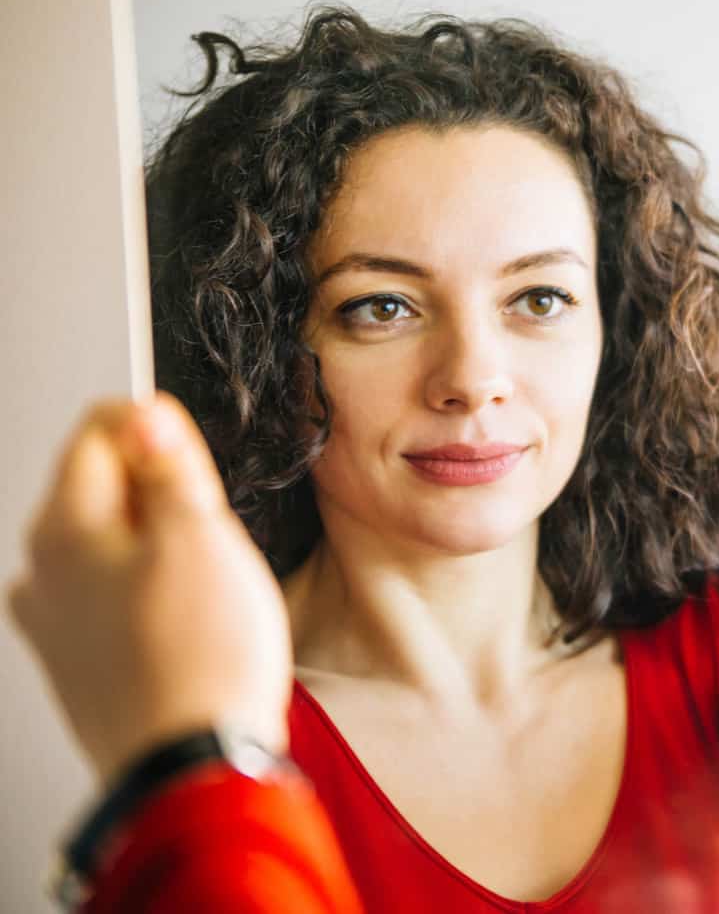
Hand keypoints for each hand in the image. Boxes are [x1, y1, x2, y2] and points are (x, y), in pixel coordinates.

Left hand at [8, 393, 291, 781]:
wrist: (194, 766)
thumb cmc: (201, 659)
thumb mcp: (201, 534)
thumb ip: (169, 466)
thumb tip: (146, 416)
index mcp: (62, 530)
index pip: (98, 430)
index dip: (156, 427)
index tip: (194, 454)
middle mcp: (41, 573)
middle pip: (104, 489)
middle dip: (163, 494)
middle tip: (211, 534)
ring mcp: (55, 622)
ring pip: (113, 545)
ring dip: (161, 547)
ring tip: (206, 588)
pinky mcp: (80, 662)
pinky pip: (117, 598)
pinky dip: (154, 595)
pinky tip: (190, 625)